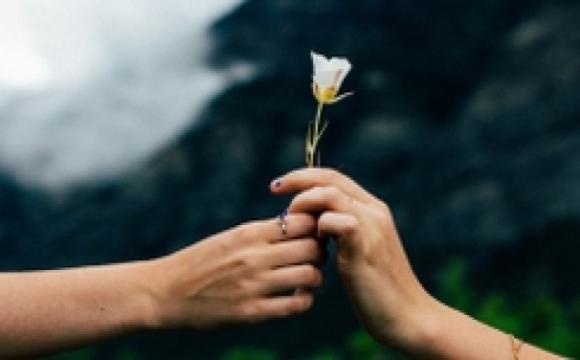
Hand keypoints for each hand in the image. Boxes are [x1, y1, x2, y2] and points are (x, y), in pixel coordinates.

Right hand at [146, 214, 322, 329]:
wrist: (164, 292)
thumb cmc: (200, 262)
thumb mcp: (230, 237)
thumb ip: (263, 233)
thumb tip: (299, 226)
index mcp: (249, 233)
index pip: (303, 222)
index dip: (315, 228)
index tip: (313, 235)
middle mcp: (255, 256)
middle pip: (312, 248)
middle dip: (320, 252)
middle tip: (314, 258)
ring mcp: (254, 285)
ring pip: (310, 275)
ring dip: (315, 277)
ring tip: (306, 279)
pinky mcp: (251, 312)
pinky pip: (295, 306)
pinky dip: (304, 301)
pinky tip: (296, 298)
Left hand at [271, 168, 434, 346]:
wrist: (408, 316)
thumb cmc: (378, 289)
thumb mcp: (358, 252)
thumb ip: (341, 232)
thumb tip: (313, 224)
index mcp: (373, 210)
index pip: (334, 177)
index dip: (304, 177)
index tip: (280, 186)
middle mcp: (374, 211)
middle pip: (330, 178)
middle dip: (297, 180)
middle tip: (274, 190)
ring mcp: (371, 226)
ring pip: (329, 194)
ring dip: (303, 205)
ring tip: (291, 223)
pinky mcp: (364, 245)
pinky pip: (333, 220)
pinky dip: (316, 228)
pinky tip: (315, 247)